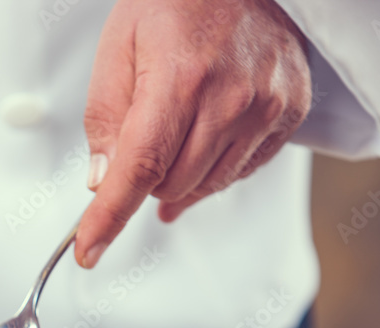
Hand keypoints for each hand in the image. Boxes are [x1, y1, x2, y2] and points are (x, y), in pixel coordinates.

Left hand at [76, 0, 310, 267]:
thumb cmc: (176, 1)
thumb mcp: (120, 45)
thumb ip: (106, 116)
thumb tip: (101, 179)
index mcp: (180, 78)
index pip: (139, 169)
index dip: (109, 217)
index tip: (88, 251)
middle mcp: (231, 97)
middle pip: (171, 185)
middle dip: (144, 178)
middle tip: (139, 139)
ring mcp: (267, 106)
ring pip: (207, 185)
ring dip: (179, 176)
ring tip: (174, 132)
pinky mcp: (291, 111)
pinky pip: (242, 171)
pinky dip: (215, 166)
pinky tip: (207, 134)